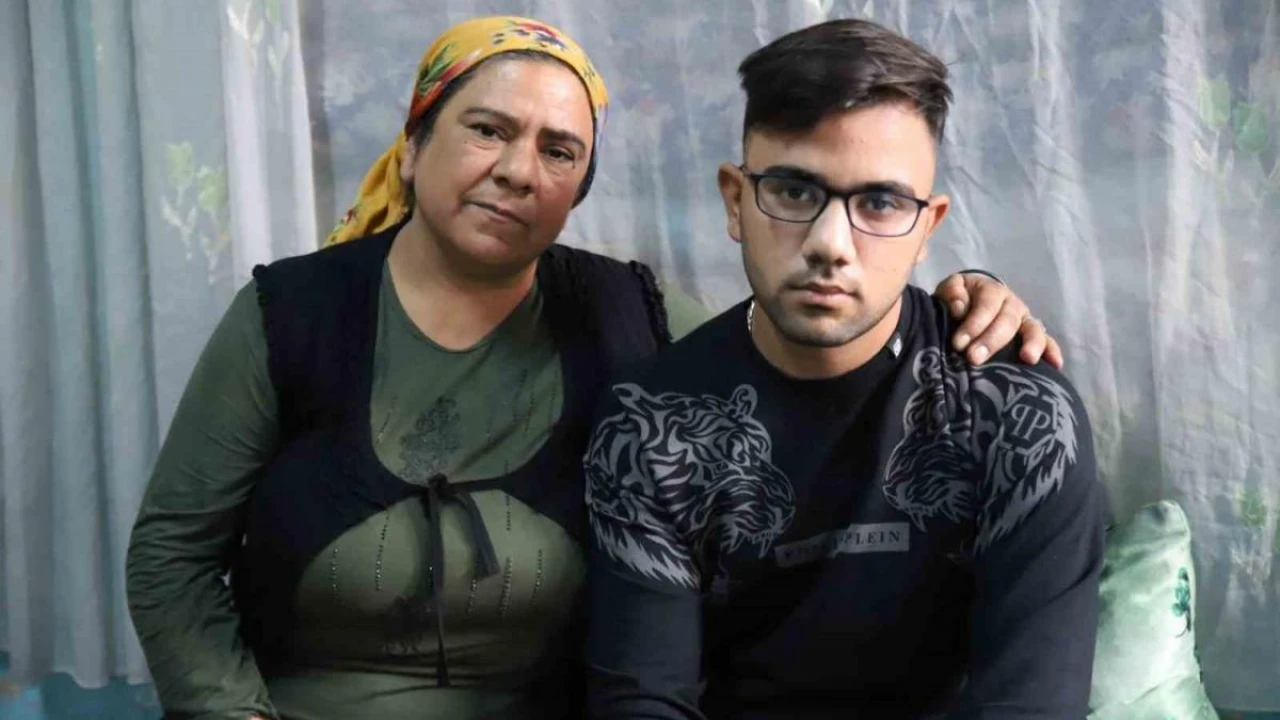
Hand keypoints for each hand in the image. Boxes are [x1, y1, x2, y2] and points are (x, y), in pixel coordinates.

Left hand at [933, 272, 1063, 369]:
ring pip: (1033, 329)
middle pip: (1007, 320)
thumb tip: (959, 308)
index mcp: (992, 290)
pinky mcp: (1033, 336)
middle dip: (991, 340)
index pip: (986, 305)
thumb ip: (952, 294)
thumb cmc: (958, 300)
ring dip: (1031, 344)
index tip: (958, 343)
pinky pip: (1048, 342)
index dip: (974, 324)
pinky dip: (1052, 351)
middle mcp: (1012, 304)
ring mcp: (1025, 320)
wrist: (970, 304)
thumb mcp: (950, 290)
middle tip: (974, 358)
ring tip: (1027, 359)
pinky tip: (1055, 365)